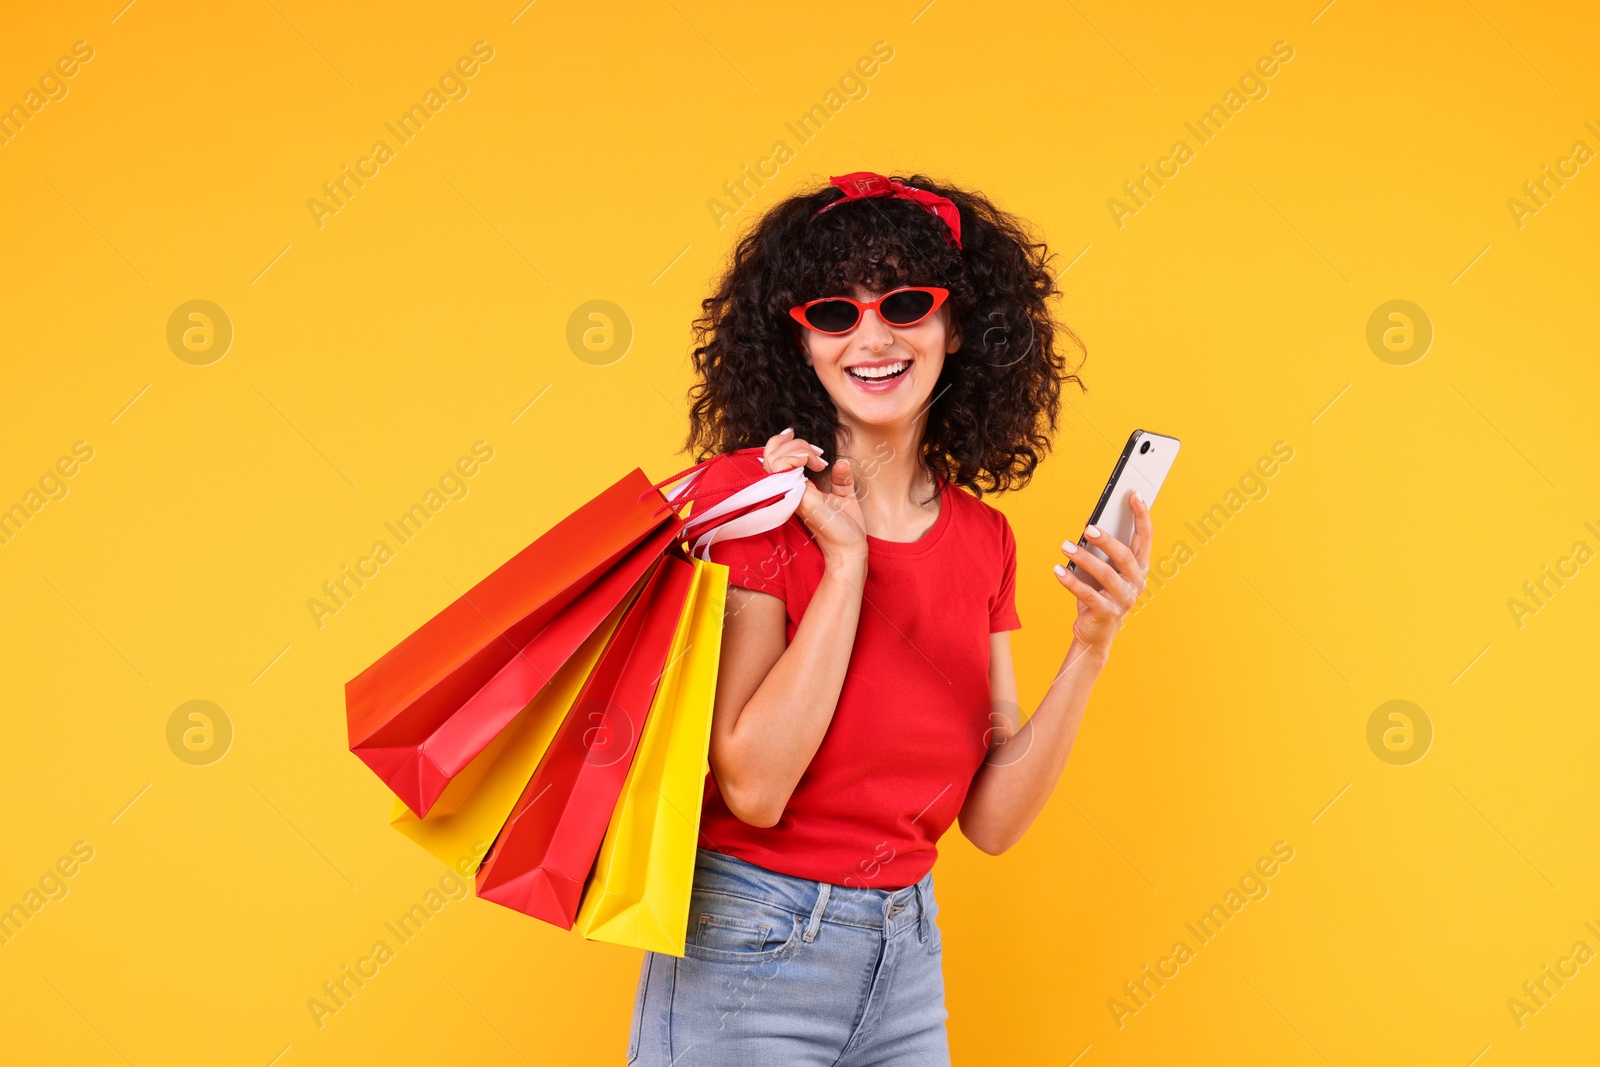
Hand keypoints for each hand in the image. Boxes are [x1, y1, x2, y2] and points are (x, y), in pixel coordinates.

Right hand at [762, 428, 865, 567]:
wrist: (850, 549)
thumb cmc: (846, 528)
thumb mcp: (845, 496)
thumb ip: (841, 478)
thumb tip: (841, 462)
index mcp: (797, 489)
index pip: (776, 460)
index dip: (786, 444)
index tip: (813, 450)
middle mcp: (789, 490)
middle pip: (770, 455)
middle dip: (793, 443)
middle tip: (817, 454)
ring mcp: (790, 493)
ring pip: (775, 458)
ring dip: (798, 449)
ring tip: (818, 460)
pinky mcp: (796, 496)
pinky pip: (784, 467)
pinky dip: (799, 456)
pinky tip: (816, 463)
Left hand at [1052, 491, 1151, 651]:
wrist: (1095, 633)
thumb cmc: (1099, 594)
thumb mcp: (1101, 569)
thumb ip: (1100, 549)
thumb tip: (1089, 522)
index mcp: (1140, 567)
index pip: (1145, 537)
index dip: (1142, 515)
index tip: (1133, 494)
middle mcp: (1136, 583)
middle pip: (1125, 556)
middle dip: (1106, 540)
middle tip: (1087, 528)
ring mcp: (1124, 600)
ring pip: (1106, 574)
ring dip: (1083, 558)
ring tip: (1065, 546)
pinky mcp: (1107, 614)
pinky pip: (1088, 595)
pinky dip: (1071, 582)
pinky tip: (1057, 570)